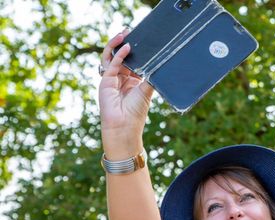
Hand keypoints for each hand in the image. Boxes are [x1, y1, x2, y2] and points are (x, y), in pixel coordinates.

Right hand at [99, 30, 153, 151]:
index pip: (133, 62)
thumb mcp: (147, 91)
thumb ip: (150, 77)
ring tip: (124, 34)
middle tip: (131, 31)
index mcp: (133, 82)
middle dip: (125, 43)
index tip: (143, 40)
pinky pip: (111, 64)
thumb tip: (161, 64)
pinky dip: (119, 55)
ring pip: (112, 57)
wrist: (124, 126)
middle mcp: (122, 79)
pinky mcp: (105, 81)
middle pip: (122, 56)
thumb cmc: (137, 112)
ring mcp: (112, 79)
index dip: (137, 52)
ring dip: (117, 45)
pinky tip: (127, 47)